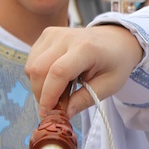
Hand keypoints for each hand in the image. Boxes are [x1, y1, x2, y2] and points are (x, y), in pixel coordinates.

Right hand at [27, 25, 144, 115]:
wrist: (116, 39)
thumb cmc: (115, 63)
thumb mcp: (109, 86)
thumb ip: (86, 99)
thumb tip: (64, 114)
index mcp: (86, 48)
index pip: (58, 72)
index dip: (49, 96)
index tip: (47, 114)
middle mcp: (66, 37)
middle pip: (39, 69)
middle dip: (41, 94)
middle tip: (55, 107)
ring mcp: (54, 34)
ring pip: (32, 66)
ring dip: (39, 85)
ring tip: (59, 92)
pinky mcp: (47, 34)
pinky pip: (32, 60)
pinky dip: (38, 75)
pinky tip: (55, 79)